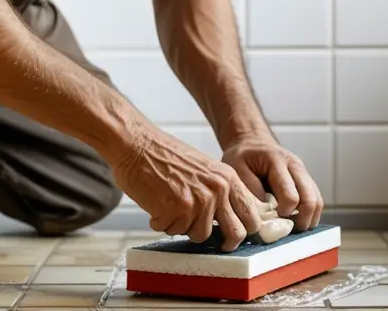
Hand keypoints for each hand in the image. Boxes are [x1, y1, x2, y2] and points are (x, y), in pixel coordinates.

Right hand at [111, 125, 265, 250]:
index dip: (244, 230)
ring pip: (199, 235)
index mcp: (227, 178)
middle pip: (235, 233)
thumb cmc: (163, 155)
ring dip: (183, 227)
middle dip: (224, 243)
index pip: (251, 214)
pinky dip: (161, 223)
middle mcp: (217, 190)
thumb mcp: (205, 169)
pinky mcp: (176, 210)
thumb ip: (220, 192)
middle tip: (213, 241)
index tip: (235, 236)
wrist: (136, 144)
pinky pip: (172, 232)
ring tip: (170, 207)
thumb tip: (230, 219)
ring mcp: (198, 201)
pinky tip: (156, 204)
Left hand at [221, 135, 323, 230]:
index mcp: (277, 161)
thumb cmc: (242, 156)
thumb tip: (265, 214)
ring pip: (317, 201)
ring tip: (292, 227)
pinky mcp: (306, 180)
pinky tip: (295, 220)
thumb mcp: (236, 168)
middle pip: (311, 199)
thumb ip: (250, 190)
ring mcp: (303, 172)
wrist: (252, 142)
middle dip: (302, 220)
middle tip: (288, 230)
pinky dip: (309, 213)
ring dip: (308, 218)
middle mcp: (295, 166)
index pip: (291, 196)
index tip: (272, 220)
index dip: (284, 214)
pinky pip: (315, 199)